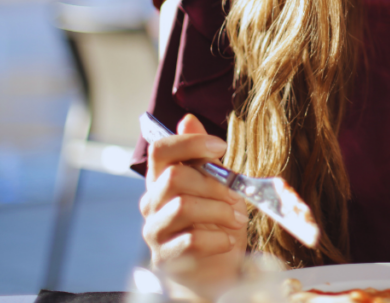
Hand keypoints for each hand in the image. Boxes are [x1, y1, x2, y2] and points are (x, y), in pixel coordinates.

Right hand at [140, 114, 246, 298]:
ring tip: (237, 218)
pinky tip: (228, 240)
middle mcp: (152, 202)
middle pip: (174, 176)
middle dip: (214, 183)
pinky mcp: (164, 257)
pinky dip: (217, 238)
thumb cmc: (214, 222)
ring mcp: (155, 230)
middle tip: (237, 196)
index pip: (161, 149)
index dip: (190, 143)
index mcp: (162, 179)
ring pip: (182, 206)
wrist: (212, 269)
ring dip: (218, 210)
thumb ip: (202, 156)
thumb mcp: (216, 184)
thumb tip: (188, 119)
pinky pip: (189, 240)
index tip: (221, 147)